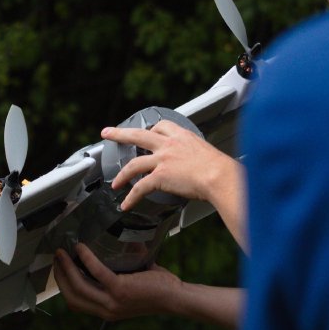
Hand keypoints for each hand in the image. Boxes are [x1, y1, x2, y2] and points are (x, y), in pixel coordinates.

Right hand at [52, 244, 182, 321]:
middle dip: (59, 276)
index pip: (76, 303)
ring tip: (62, 252)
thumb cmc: (156, 290)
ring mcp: (112, 301)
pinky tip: (81, 248)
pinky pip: (96, 272)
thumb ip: (116, 277)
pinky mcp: (120, 289)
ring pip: (78, 285)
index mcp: (106, 312)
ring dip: (66, 267)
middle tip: (56, 258)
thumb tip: (108, 251)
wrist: (175, 298)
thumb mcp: (129, 289)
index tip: (59, 270)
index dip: (63, 287)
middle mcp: (106, 310)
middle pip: (71, 295)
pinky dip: (86, 258)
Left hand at [103, 121, 241, 213]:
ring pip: (133, 164)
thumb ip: (197, 156)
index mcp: (182, 136)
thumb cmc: (220, 169)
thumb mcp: (207, 153)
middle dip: (120, 134)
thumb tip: (201, 166)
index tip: (146, 131)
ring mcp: (162, 160)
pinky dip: (131, 197)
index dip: (151, 129)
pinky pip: (140, 187)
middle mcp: (169, 145)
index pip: (161, 126)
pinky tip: (127, 204)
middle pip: (138, 135)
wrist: (220, 176)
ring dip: (121, 174)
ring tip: (115, 182)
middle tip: (108, 133)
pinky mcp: (160, 176)